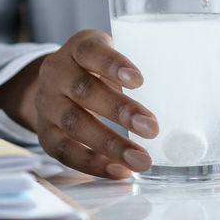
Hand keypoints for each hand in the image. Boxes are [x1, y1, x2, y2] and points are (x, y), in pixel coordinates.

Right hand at [0, 30, 159, 178]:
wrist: (56, 84)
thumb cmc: (96, 70)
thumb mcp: (109, 58)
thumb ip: (130, 73)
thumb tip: (175, 102)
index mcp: (76, 48)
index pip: (91, 51)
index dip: (113, 65)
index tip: (139, 80)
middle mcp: (55, 73)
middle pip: (84, 91)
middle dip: (119, 111)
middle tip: (151, 128)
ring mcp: (46, 103)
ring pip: (74, 124)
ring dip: (109, 144)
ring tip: (140, 159)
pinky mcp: (44, 132)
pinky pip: (64, 151)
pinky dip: (92, 163)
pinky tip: (118, 170)